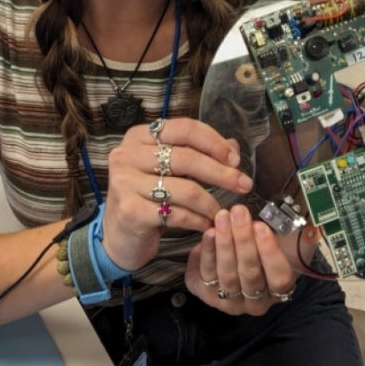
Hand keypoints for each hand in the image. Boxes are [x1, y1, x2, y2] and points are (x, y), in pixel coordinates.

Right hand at [100, 118, 253, 270]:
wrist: (119, 236)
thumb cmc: (148, 198)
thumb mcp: (171, 171)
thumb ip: (199, 154)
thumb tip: (233, 146)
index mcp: (139, 136)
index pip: (185, 129)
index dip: (214, 142)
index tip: (235, 160)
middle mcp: (128, 155)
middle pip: (187, 158)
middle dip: (221, 173)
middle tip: (244, 185)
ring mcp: (126, 183)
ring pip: (185, 189)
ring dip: (211, 202)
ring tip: (222, 212)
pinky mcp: (130, 211)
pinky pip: (177, 214)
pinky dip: (199, 220)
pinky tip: (207, 224)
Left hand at [185, 205, 297, 314]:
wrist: (240, 263)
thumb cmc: (268, 254)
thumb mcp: (289, 247)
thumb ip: (300, 239)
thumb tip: (312, 230)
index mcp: (279, 291)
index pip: (278, 278)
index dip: (270, 253)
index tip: (262, 228)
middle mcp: (255, 301)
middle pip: (250, 273)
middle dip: (243, 241)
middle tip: (239, 214)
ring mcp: (229, 301)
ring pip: (227, 274)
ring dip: (224, 244)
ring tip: (222, 219)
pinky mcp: (207, 295)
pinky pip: (206, 274)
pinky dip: (206, 252)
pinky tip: (209, 232)